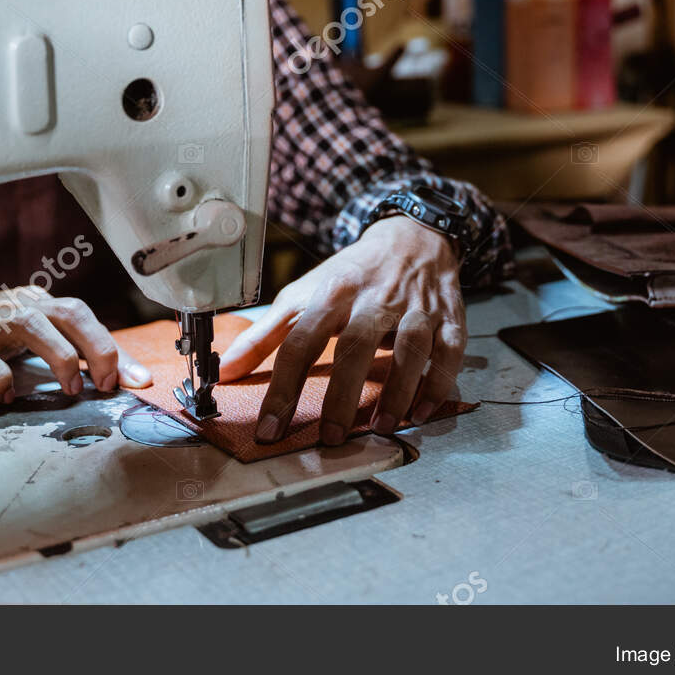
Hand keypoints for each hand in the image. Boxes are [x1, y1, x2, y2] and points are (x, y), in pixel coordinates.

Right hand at [0, 290, 151, 403]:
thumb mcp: (14, 341)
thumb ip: (57, 354)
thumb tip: (112, 376)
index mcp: (31, 304)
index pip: (83, 316)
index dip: (114, 347)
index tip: (138, 379)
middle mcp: (11, 307)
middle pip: (67, 313)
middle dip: (97, 347)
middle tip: (108, 382)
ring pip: (31, 326)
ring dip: (59, 357)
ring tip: (71, 388)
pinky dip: (0, 381)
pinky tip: (6, 397)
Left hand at [220, 216, 465, 444]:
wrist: (411, 236)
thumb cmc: (351, 274)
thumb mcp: (304, 293)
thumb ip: (266, 334)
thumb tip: (225, 371)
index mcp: (332, 292)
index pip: (301, 341)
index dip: (283, 387)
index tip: (271, 429)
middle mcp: (374, 298)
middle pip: (356, 346)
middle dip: (343, 395)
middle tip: (332, 438)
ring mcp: (416, 307)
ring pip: (410, 348)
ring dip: (397, 391)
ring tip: (382, 429)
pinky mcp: (449, 317)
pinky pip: (449, 353)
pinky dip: (438, 384)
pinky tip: (422, 413)